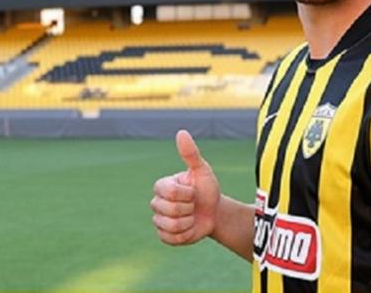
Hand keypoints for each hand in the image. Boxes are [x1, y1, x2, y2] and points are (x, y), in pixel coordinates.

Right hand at [150, 129, 221, 245]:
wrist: (214, 213)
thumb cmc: (207, 189)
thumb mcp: (202, 171)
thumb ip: (190, 153)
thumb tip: (181, 132)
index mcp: (162, 185)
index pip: (170, 192)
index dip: (187, 194)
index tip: (193, 191)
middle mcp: (156, 202)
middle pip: (170, 210)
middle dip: (189, 209)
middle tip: (194, 205)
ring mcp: (158, 220)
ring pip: (171, 225)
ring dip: (188, 222)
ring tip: (192, 216)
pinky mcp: (163, 236)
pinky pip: (171, 239)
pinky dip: (185, 235)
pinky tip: (189, 228)